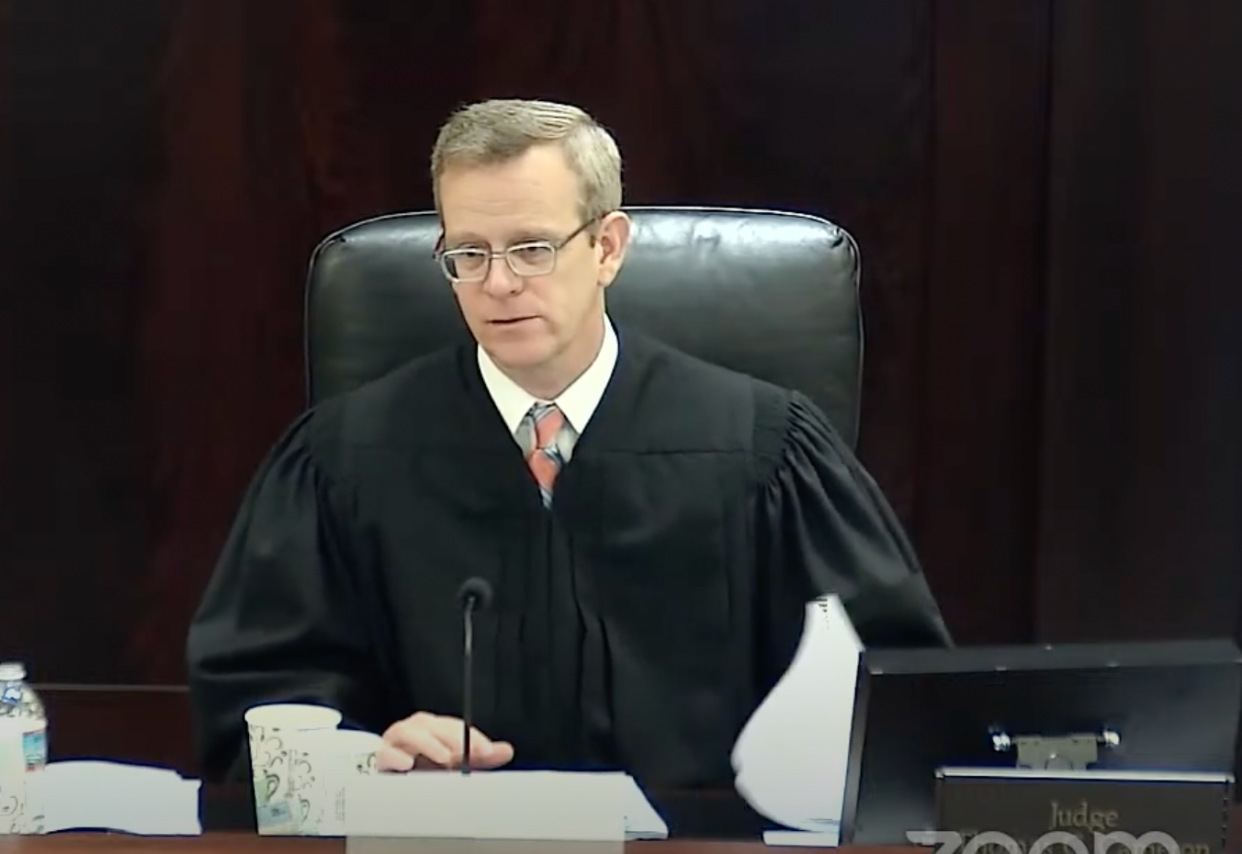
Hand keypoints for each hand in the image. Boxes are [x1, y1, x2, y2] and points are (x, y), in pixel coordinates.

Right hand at [377, 711, 514, 771]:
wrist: (394, 779)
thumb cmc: (427, 767)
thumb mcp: (458, 763)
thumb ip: (480, 756)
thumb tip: (507, 750)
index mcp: (436, 728)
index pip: (456, 727)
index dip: (473, 737)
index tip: (486, 751)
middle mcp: (417, 730)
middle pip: (432, 725)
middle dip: (452, 737)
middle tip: (465, 753)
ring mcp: (397, 743)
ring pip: (408, 732)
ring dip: (428, 743)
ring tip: (443, 757)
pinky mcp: (382, 758)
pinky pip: (385, 753)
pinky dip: (396, 757)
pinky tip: (408, 764)